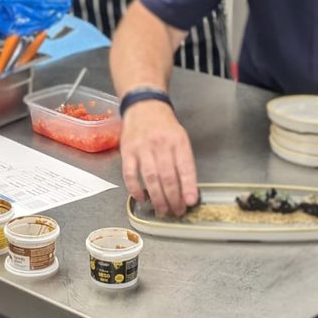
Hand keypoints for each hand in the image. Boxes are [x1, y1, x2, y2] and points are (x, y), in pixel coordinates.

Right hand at [119, 100, 198, 215]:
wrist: (145, 107)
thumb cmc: (164, 127)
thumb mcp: (181, 138)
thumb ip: (184, 161)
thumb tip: (187, 190)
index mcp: (178, 141)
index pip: (185, 167)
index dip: (188, 186)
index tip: (190, 202)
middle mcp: (160, 144)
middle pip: (167, 176)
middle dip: (173, 198)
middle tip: (177, 211)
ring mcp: (142, 148)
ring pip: (150, 178)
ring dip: (157, 198)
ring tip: (163, 210)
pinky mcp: (127, 152)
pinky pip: (130, 174)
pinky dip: (135, 189)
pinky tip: (142, 198)